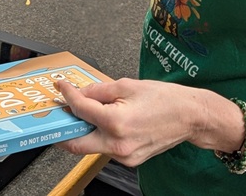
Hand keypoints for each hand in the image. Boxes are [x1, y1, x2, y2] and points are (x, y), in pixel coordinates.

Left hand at [54, 78, 209, 167]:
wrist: (189, 116)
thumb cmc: (164, 99)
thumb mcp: (126, 85)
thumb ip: (98, 90)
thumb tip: (80, 93)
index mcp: (116, 123)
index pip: (80, 109)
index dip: (67, 95)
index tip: (62, 87)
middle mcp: (118, 145)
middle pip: (76, 144)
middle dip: (62, 129)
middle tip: (56, 114)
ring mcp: (124, 156)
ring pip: (90, 146)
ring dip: (80, 130)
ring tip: (78, 112)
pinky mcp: (129, 159)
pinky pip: (105, 147)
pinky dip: (97, 134)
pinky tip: (99, 120)